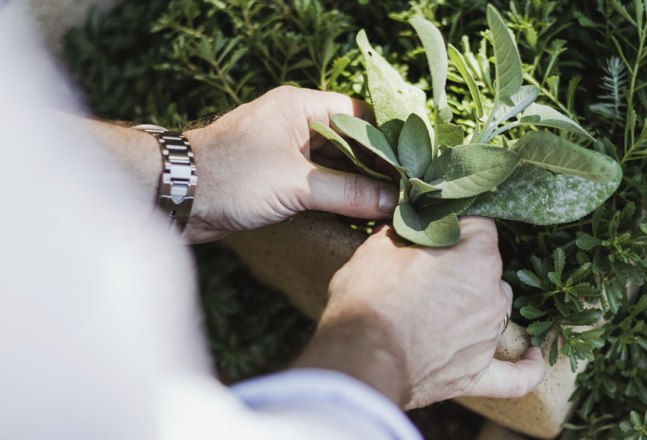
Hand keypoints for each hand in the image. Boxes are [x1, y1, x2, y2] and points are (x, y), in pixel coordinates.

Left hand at [183, 86, 397, 242]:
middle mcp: (296, 124)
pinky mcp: (279, 177)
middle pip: (350, 143)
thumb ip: (350, 193)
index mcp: (301, 107)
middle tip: (408, 191)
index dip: (387, 141)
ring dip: (359, 185)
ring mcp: (288, 152)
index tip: (413, 166)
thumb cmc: (233, 176)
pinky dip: (339, 197)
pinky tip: (362, 215)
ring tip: (393, 205)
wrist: (176, 197)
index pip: (359, 116)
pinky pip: (320, 184)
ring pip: (336, 166)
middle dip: (376, 167)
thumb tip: (394, 202)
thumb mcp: (298, 184)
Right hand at [294, 217, 545, 408]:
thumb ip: (405, 233)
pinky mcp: (478, 374)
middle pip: (488, 267)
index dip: (454, 226)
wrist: (361, 358)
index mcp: (477, 257)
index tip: (433, 230)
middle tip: (423, 271)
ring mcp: (489, 336)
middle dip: (462, 266)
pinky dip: (527, 365)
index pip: (480, 225)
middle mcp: (494, 294)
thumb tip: (408, 226)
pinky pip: (517, 374)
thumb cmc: (369, 298)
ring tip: (439, 306)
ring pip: (496, 308)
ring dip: (474, 303)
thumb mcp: (379, 247)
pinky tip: (533, 355)